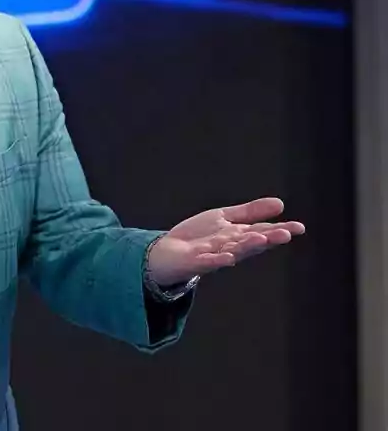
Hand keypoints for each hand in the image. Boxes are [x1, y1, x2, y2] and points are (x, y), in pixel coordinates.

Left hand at [146, 196, 304, 286]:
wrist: (168, 252)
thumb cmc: (198, 236)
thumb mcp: (225, 218)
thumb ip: (250, 212)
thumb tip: (281, 204)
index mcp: (238, 236)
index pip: (262, 232)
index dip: (280, 230)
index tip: (299, 227)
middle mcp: (230, 247)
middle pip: (251, 243)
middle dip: (268, 239)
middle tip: (285, 234)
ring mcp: (214, 255)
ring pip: (234, 251)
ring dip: (247, 247)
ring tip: (262, 240)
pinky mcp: (196, 262)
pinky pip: (208, 261)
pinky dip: (218, 259)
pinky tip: (229, 257)